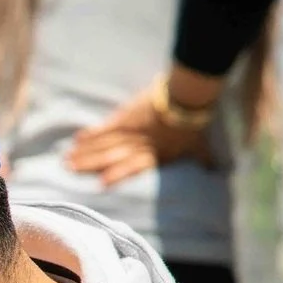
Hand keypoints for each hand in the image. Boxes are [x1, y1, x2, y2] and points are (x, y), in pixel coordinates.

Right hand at [65, 71, 216, 188]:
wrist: (188, 98)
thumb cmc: (194, 124)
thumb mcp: (199, 144)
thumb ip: (203, 158)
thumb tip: (216, 170)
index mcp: (155, 156)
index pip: (132, 168)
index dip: (116, 175)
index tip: (100, 184)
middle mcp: (138, 146)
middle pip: (110, 157)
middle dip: (88, 165)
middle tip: (68, 170)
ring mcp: (130, 132)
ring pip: (103, 144)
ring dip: (85, 152)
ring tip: (67, 158)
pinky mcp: (125, 116)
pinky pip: (105, 127)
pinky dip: (91, 133)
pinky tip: (77, 137)